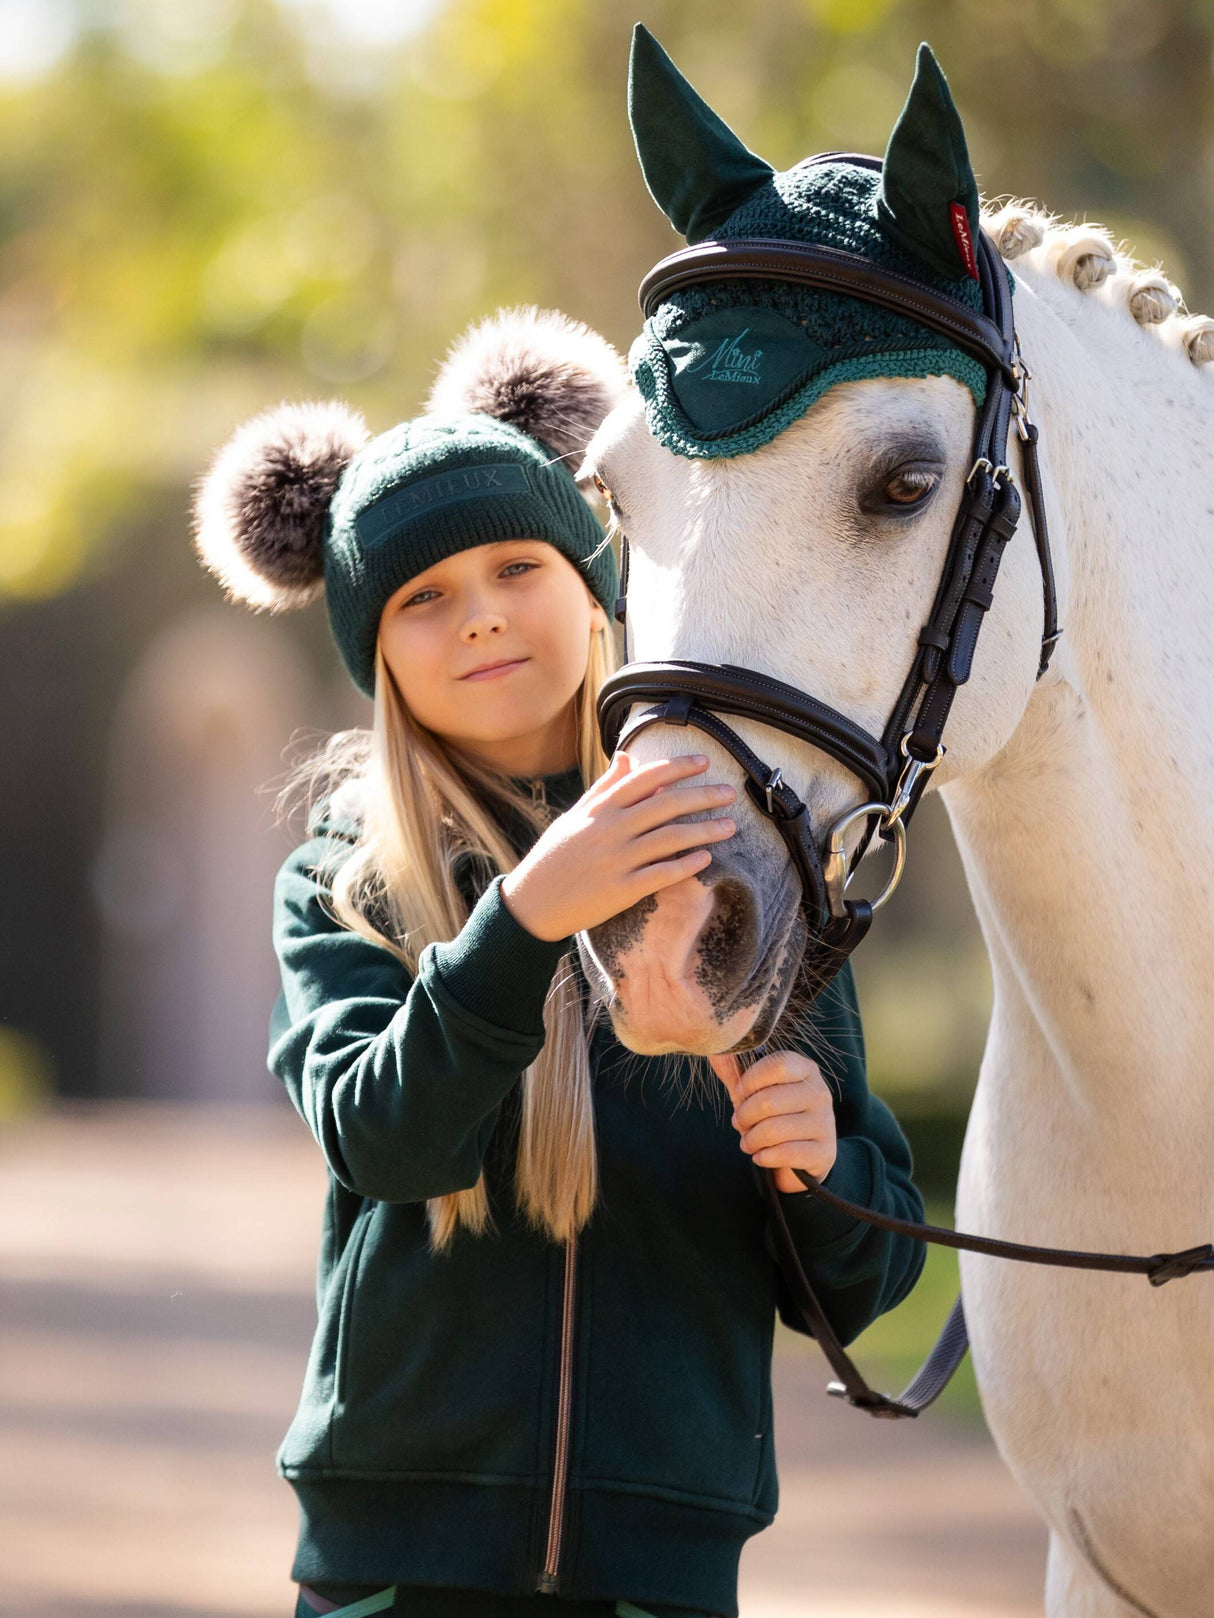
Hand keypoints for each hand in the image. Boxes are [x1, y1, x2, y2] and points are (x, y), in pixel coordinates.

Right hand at [499, 751, 736, 940]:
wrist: (532, 902)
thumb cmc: (555, 856)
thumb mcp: (575, 815)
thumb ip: (604, 787)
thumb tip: (626, 757)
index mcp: (600, 808)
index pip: (645, 778)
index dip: (677, 768)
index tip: (703, 763)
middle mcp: (610, 829)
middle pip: (666, 805)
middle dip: (703, 796)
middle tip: (729, 793)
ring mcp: (616, 860)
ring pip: (670, 839)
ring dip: (705, 830)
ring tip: (729, 826)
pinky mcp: (621, 890)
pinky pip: (661, 875)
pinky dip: (686, 865)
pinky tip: (706, 859)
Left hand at [708, 1050, 836, 1195]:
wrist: (803, 1155)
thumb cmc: (774, 1115)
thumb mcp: (754, 1092)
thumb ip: (735, 1073)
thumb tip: (716, 1053)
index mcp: (806, 1070)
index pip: (777, 1065)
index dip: (749, 1081)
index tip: (739, 1094)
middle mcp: (820, 1093)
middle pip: (769, 1100)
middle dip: (744, 1116)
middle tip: (739, 1123)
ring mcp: (825, 1123)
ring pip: (773, 1130)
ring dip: (751, 1140)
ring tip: (748, 1142)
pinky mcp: (824, 1151)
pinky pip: (785, 1154)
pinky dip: (764, 1157)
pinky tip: (761, 1156)